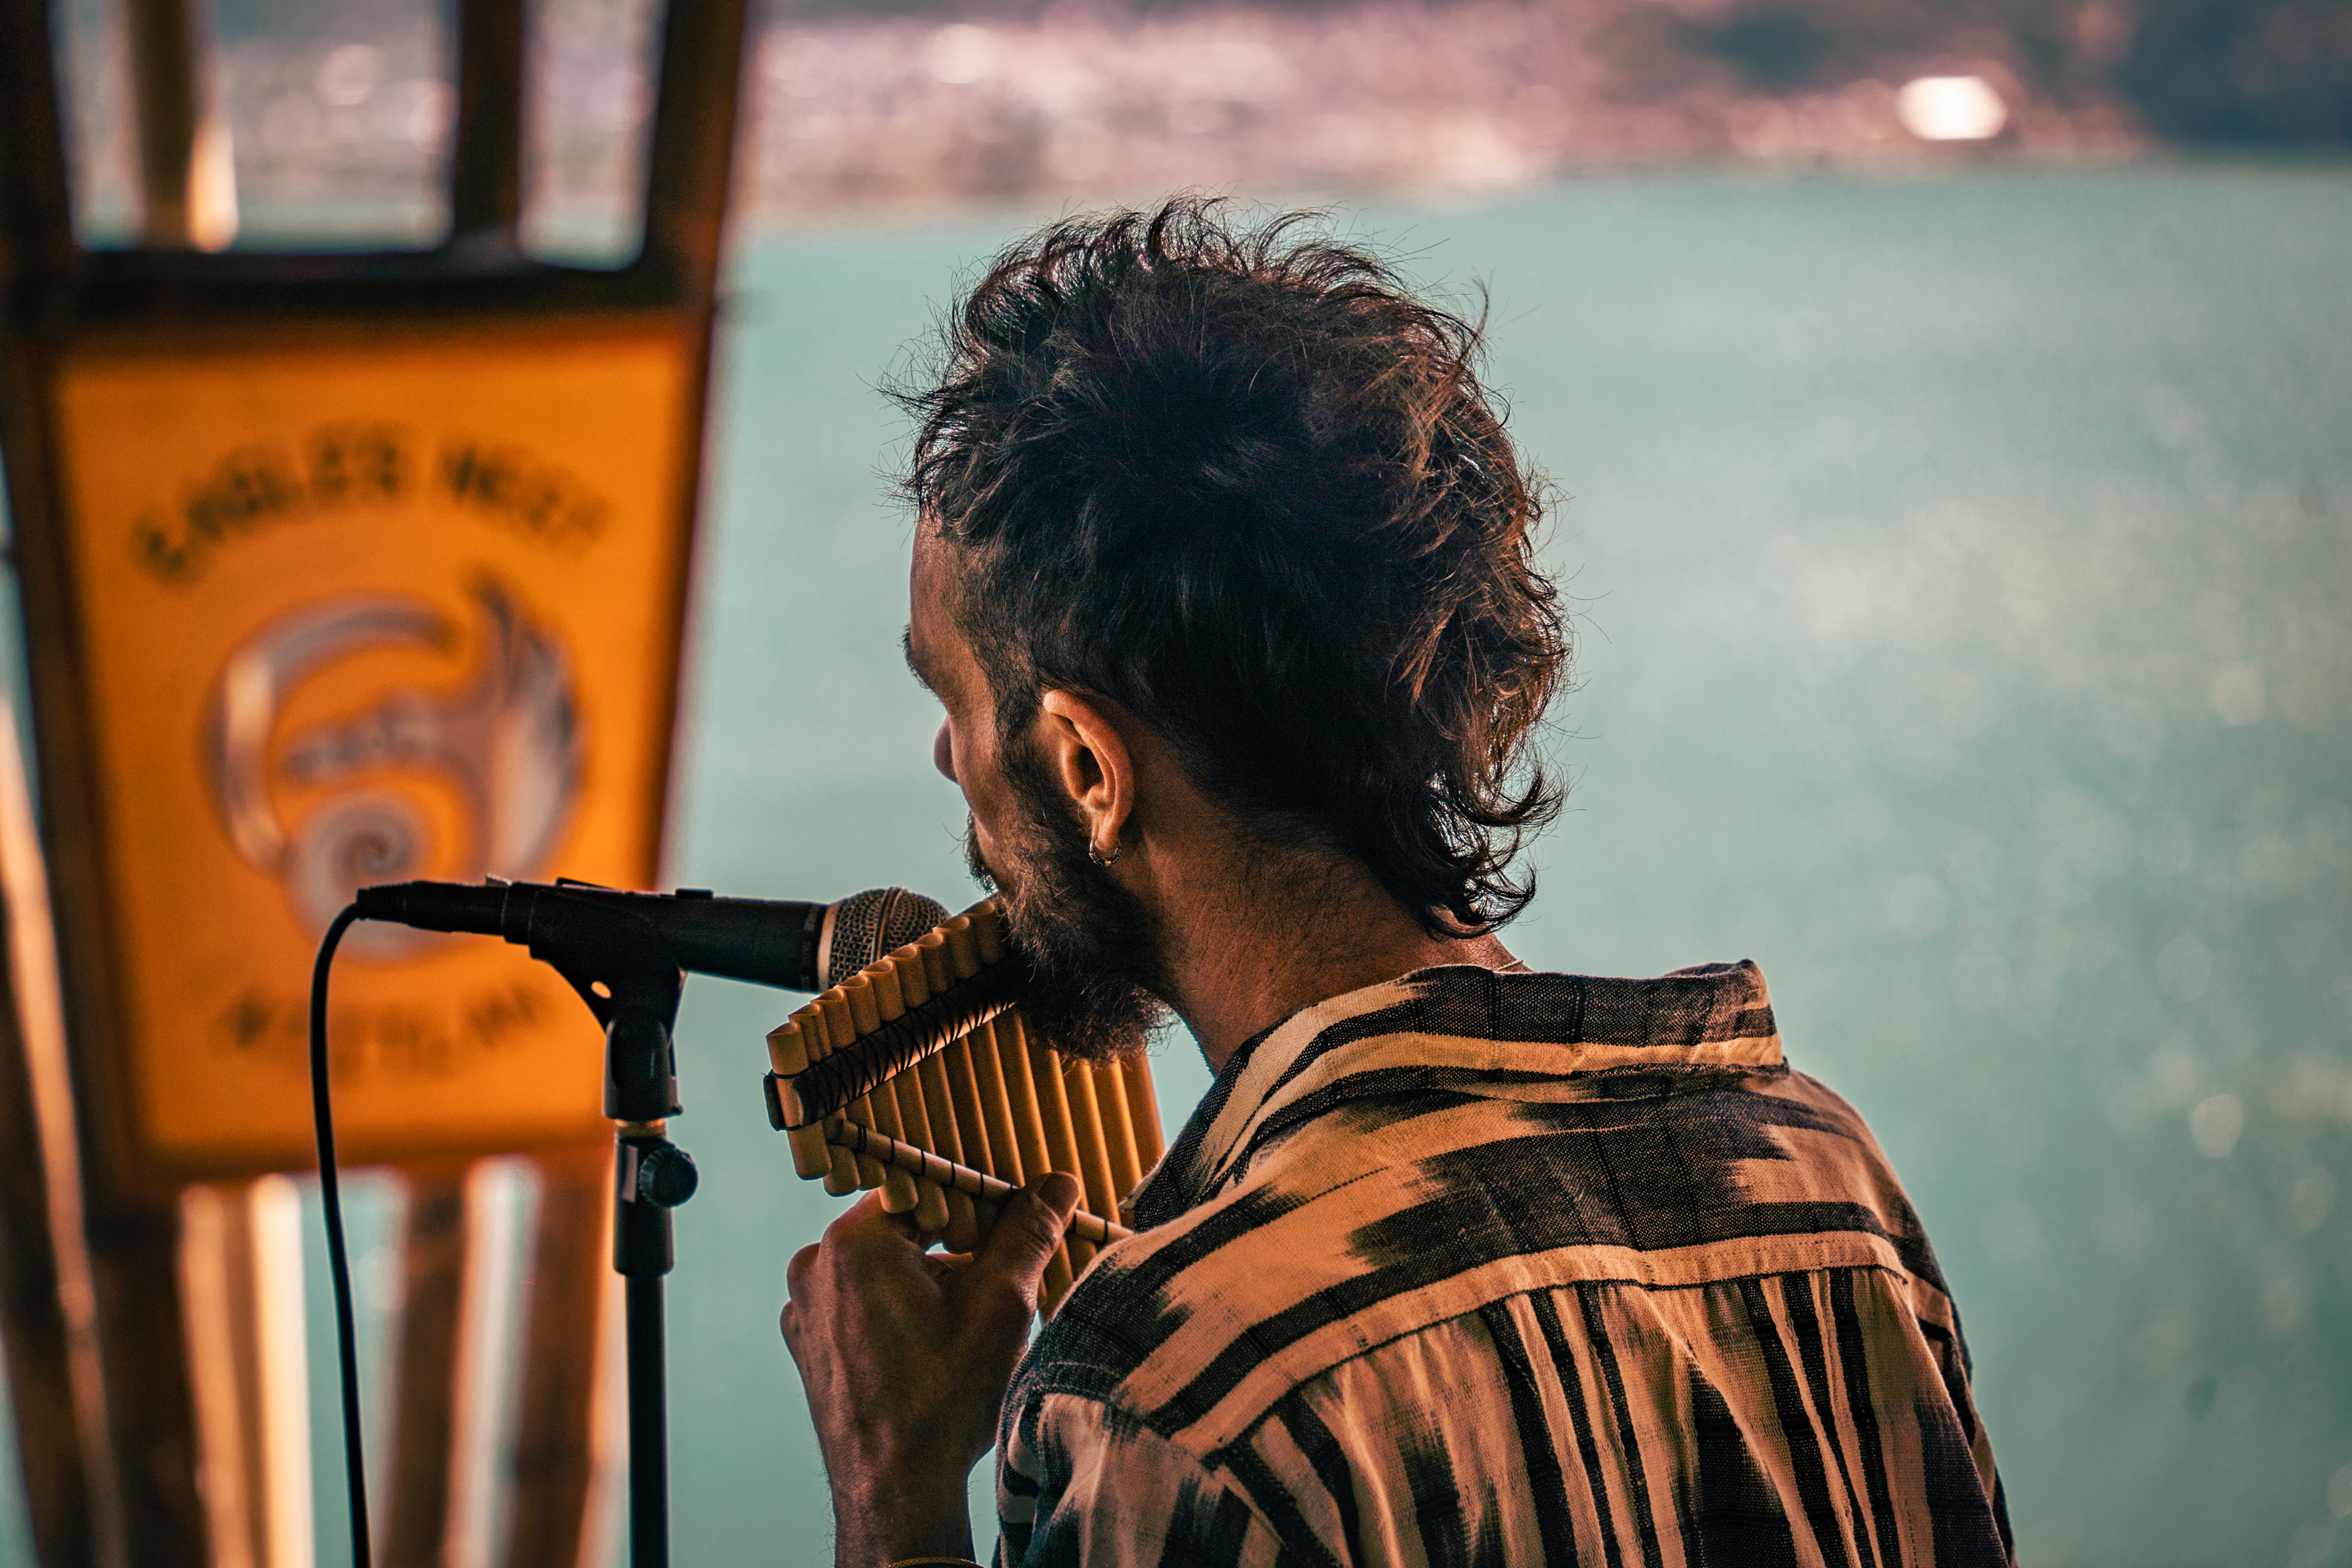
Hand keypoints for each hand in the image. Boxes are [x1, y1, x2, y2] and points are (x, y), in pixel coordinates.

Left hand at [781, 1171, 1083, 1565]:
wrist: (894, 1491)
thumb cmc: (942, 1400)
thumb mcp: (1000, 1304)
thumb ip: (1026, 1233)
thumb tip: (1056, 1184)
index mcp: (854, 1240)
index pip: (926, 1188)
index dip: (977, 1204)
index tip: (1013, 1225)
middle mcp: (816, 1265)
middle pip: (903, 1229)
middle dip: (956, 1248)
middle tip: (999, 1282)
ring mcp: (806, 1308)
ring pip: (882, 1269)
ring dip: (928, 1282)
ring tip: (968, 1324)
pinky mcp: (810, 1344)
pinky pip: (860, 1304)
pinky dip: (897, 1311)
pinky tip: (933, 1347)